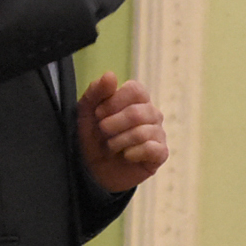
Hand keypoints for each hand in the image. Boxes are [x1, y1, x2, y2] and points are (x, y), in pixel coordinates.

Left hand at [78, 71, 168, 191]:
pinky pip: (151, 149)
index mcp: (136, 100)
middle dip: (113, 125)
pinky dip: (133, 153)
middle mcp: (151, 114)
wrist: (93, 171)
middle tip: (103, 133)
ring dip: (119, 141)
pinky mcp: (160, 154)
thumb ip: (96, 92)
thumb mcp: (85, 113)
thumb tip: (111, 75)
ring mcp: (158, 134)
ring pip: (143, 132)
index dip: (114, 102)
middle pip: (138, 113)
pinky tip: (126, 156)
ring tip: (111, 147)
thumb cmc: (92, 138)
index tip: (98, 114)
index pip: (136, 90)